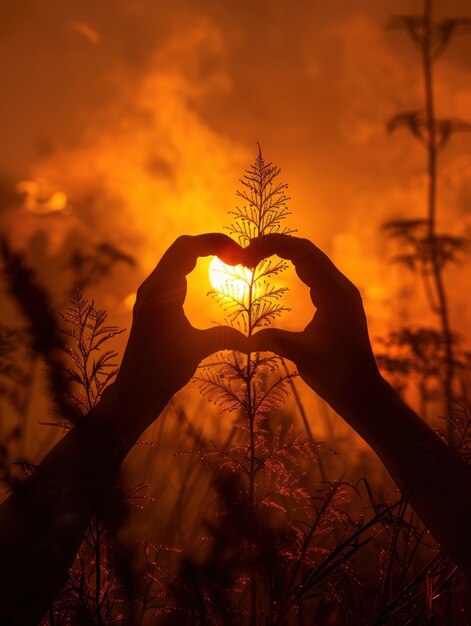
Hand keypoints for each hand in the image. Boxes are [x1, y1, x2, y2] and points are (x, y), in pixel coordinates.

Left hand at [113, 234, 248, 431]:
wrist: (135, 389)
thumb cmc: (163, 370)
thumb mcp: (198, 349)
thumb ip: (225, 336)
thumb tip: (254, 338)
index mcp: (162, 292)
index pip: (188, 248)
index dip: (216, 243)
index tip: (240, 255)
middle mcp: (152, 287)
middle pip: (182, 247)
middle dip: (212, 244)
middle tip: (238, 256)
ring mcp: (150, 293)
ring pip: (176, 258)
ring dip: (202, 253)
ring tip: (228, 261)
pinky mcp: (151, 302)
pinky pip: (173, 272)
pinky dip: (192, 266)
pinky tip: (207, 275)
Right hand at [246, 234, 382, 420]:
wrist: (360, 389)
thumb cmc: (336, 374)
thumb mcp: (302, 356)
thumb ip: (274, 341)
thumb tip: (244, 338)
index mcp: (335, 295)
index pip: (304, 254)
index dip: (275, 245)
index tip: (248, 251)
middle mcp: (341, 287)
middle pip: (308, 250)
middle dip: (277, 244)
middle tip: (247, 251)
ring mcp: (340, 293)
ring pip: (312, 260)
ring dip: (286, 253)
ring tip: (257, 256)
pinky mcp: (337, 302)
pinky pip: (315, 273)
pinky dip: (295, 266)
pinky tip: (280, 270)